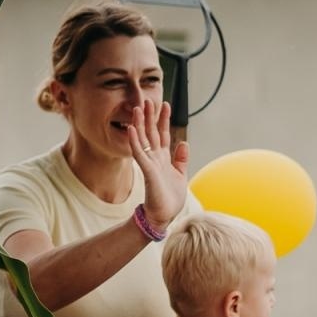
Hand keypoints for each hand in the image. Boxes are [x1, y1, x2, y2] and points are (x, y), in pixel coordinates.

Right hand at [129, 101, 188, 229]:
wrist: (163, 216)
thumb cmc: (170, 199)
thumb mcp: (181, 175)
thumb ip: (181, 159)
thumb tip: (184, 143)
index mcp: (163, 159)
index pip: (163, 134)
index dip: (164, 120)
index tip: (166, 104)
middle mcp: (155, 158)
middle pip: (151, 133)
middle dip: (150, 116)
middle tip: (147, 100)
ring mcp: (150, 164)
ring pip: (143, 139)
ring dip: (140, 124)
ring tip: (137, 109)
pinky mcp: (147, 172)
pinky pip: (139, 153)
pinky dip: (135, 141)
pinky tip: (132, 128)